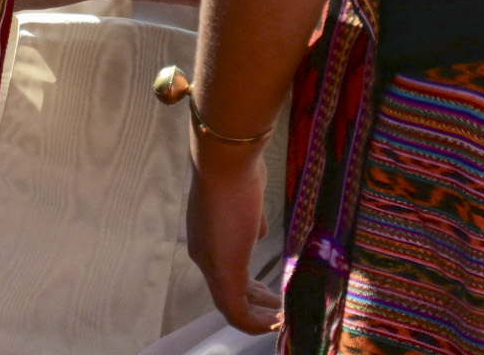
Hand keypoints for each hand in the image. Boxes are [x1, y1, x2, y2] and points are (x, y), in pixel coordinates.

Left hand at [186, 140, 280, 333]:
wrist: (227, 161)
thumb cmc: (239, 170)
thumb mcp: (248, 196)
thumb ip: (252, 218)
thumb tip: (258, 231)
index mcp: (208, 235)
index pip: (226, 268)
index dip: (249, 283)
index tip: (270, 291)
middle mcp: (204, 253)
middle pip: (228, 290)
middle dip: (255, 302)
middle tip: (277, 309)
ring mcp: (211, 264)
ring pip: (231, 304)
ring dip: (257, 315)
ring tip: (279, 318)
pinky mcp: (224, 272)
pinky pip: (237, 311)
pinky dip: (256, 322)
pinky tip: (276, 320)